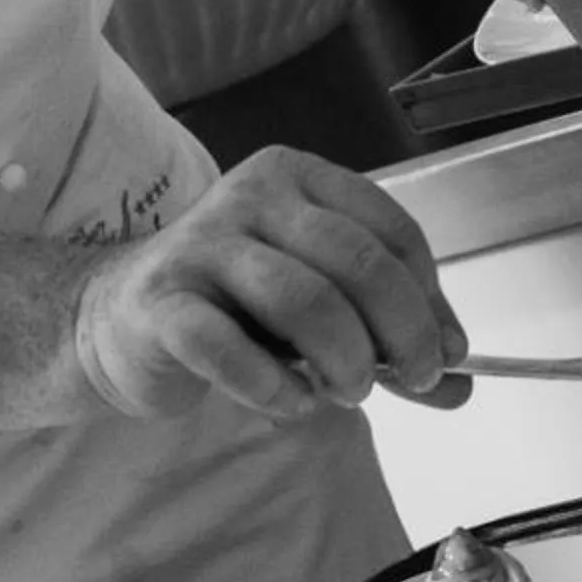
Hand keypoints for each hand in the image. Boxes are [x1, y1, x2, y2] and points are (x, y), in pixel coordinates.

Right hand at [73, 146, 468, 423]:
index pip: (391, 229)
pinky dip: (274, 388)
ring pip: (303, 300)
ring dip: (345, 361)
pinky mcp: (160, 303)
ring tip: (348, 394)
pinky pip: (229, 349)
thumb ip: (385, 336)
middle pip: (357, 262)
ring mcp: (200, 245)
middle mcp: (250, 196)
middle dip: (402, 332)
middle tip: (414, 381)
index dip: (431, 297)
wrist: (120, 320)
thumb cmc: (234, 307)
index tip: (449, 353)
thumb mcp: (319, 308)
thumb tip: (460, 383)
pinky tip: (289, 403)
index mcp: (298, 178)